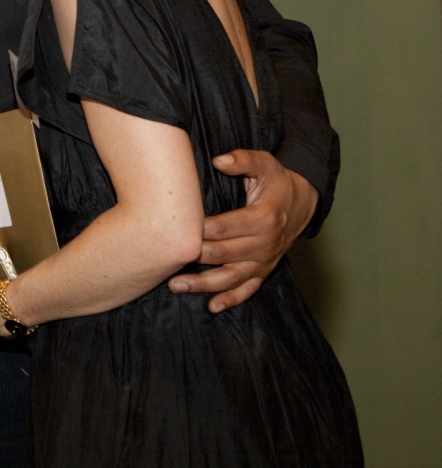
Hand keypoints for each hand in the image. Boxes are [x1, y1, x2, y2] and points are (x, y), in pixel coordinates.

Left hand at [168, 148, 317, 312]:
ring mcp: (264, 261)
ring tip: (176, 285)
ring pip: (231, 278)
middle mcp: (265, 244)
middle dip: (194, 258)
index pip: (224, 227)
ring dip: (203, 285)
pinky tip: (212, 307)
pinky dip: (231, 300)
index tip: (174, 229)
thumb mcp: (265, 163)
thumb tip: (220, 160)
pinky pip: (248, 290)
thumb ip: (243, 160)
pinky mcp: (264, 271)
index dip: (199, 230)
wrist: (303, 201)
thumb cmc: (277, 180)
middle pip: (223, 254)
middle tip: (165, 259)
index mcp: (263, 218)